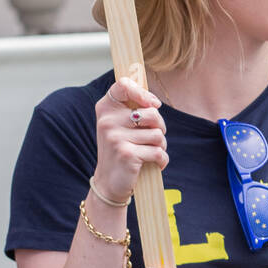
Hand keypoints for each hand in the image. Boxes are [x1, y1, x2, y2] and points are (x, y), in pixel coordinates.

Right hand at [92, 75, 167, 204]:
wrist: (109, 183)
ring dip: (160, 146)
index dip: (143, 92)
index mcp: (105, 108)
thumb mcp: (119, 125)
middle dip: (159, 126)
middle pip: (151, 112)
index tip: (153, 104)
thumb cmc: (120, 149)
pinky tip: (155, 164)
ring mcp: (116, 137)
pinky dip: (161, 160)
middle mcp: (108, 121)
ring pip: (158, 134)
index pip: (123, 85)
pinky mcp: (127, 154)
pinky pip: (158, 152)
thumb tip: (154, 102)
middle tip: (153, 137)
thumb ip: (132, 109)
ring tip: (150, 152)